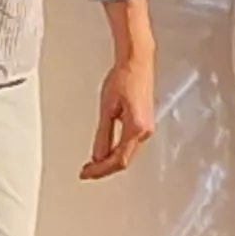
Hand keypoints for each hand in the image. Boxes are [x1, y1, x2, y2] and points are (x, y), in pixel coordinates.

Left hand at [82, 56, 156, 178]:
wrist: (138, 62)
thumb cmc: (124, 77)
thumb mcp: (108, 108)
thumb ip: (103, 135)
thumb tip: (98, 156)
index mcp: (136, 128)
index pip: (118, 160)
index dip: (100, 170)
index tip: (86, 173)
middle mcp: (146, 132)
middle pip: (124, 161)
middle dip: (105, 169)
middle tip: (87, 172)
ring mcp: (148, 128)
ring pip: (129, 155)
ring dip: (111, 161)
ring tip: (94, 164)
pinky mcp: (146, 124)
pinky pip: (132, 146)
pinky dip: (118, 152)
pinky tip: (108, 151)